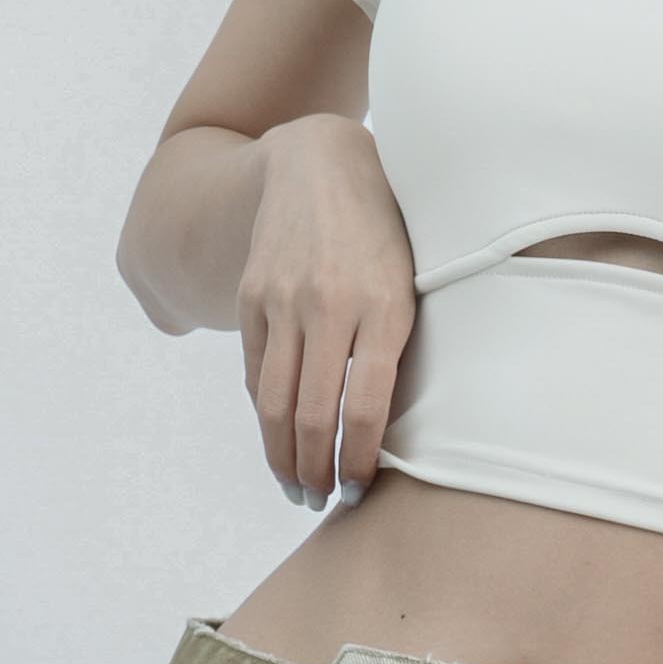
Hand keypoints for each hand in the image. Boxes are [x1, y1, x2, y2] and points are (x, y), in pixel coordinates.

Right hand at [238, 114, 417, 504]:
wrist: (319, 162)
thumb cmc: (385, 231)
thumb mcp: (410, 282)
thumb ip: (395, 346)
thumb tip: (378, 428)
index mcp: (383, 306)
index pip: (363, 409)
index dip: (356, 463)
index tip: (356, 492)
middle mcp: (330, 304)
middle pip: (313, 415)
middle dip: (315, 471)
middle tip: (319, 502)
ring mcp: (284, 299)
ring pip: (275, 402)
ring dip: (282, 456)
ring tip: (294, 485)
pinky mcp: (252, 294)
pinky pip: (256, 369)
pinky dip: (265, 411)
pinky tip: (277, 435)